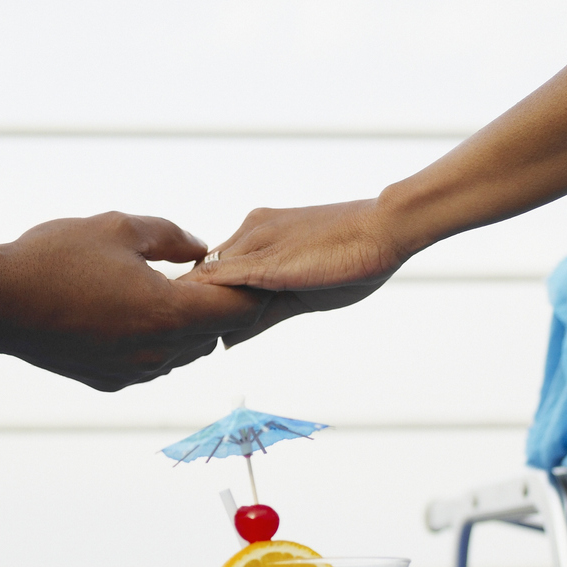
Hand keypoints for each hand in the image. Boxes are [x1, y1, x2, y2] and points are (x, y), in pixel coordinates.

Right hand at [0, 212, 266, 390]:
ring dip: (184, 325)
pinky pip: (151, 363)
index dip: (251, 288)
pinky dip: (154, 341)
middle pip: (214, 334)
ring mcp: (133, 373)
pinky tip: (129, 312)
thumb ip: (171, 236)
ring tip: (163, 290)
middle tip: (203, 273)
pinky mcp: (109, 381)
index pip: (238, 310)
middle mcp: (157, 353)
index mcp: (168, 314)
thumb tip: (199, 248)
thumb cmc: (53, 259)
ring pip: (183, 352)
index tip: (246, 269)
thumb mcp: (119, 227)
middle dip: (216, 306)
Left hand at [186, 198, 404, 345]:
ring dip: (196, 307)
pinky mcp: (266, 262)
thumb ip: (262, 314)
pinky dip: (207, 303)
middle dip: (192, 306)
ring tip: (187, 338)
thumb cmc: (354, 257)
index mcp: (257, 234)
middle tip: (181, 339)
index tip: (194, 327)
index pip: (215, 269)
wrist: (385, 228)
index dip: (203, 299)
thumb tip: (228, 338)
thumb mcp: (300, 294)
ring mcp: (255, 244)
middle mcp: (250, 233)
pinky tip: (201, 328)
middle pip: (205, 274)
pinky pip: (222, 281)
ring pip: (208, 278)